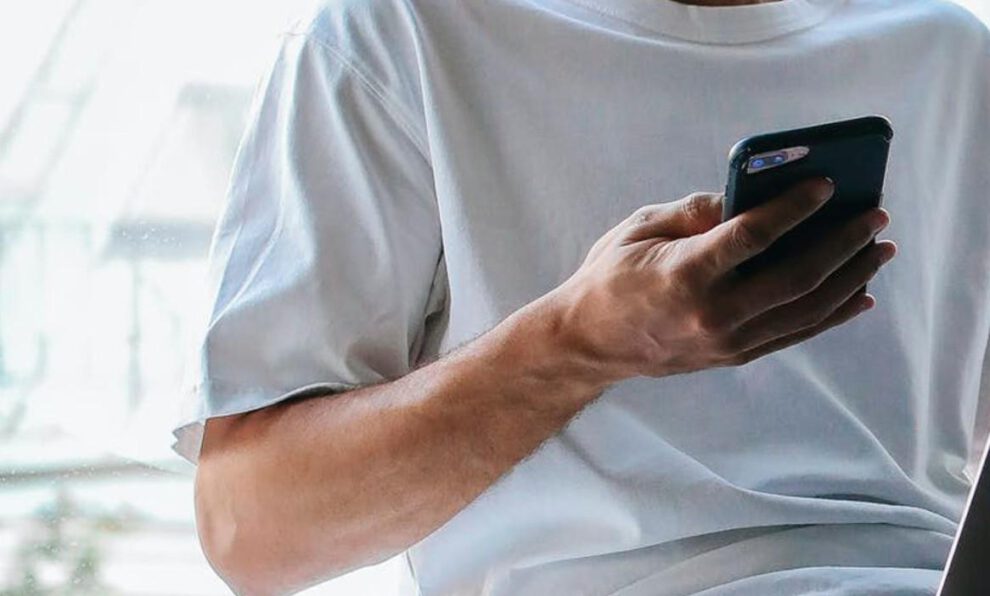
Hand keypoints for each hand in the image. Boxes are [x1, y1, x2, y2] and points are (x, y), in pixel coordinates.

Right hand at [544, 178, 895, 383]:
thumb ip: (695, 211)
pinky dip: (832, 314)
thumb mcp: (639, 228)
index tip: (826, 183)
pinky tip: (859, 293)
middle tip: (874, 215)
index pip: (753, 236)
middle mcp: (712, 313)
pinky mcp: (735, 354)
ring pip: (805, 309)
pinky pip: (796, 333)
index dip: (794, 207)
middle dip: (842, 243)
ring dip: (850, 278)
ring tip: (878, 250)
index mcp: (684, 274)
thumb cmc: (610, 276)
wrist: (590, 342)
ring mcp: (727, 340)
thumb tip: (748, 196)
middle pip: (795, 277)